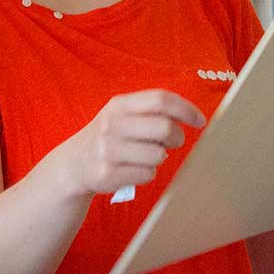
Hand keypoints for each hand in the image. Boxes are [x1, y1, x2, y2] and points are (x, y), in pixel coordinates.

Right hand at [60, 90, 205, 196]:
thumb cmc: (109, 137)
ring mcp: (108, 150)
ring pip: (158, 155)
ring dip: (160, 157)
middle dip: (177, 137)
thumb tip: (190, 115)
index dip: (186, 109)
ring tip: (146, 156)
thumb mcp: (122, 115)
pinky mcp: (108, 174)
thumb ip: (151, 111)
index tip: (200, 121)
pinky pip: (148, 174)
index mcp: (119, 105)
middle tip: (174, 142)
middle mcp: (112, 125)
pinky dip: (148, 173)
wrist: (73, 164)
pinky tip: (134, 169)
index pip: (161, 99)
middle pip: (165, 128)